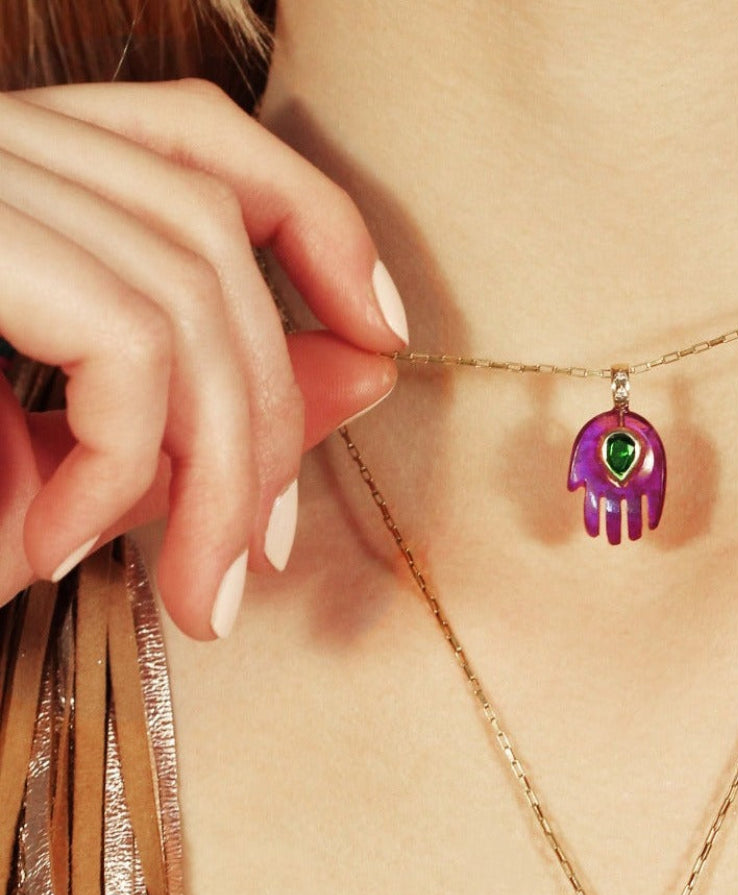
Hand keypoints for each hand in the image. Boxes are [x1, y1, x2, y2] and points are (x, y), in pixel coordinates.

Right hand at [0, 78, 403, 637]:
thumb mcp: (64, 446)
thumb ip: (201, 404)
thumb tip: (370, 365)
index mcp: (14, 174)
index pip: (199, 141)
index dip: (320, 222)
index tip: (382, 333)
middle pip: (208, 238)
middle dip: (271, 420)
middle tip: (254, 561)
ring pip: (180, 291)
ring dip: (217, 470)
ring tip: (195, 593)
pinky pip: (117, 341)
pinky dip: (120, 463)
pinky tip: (54, 546)